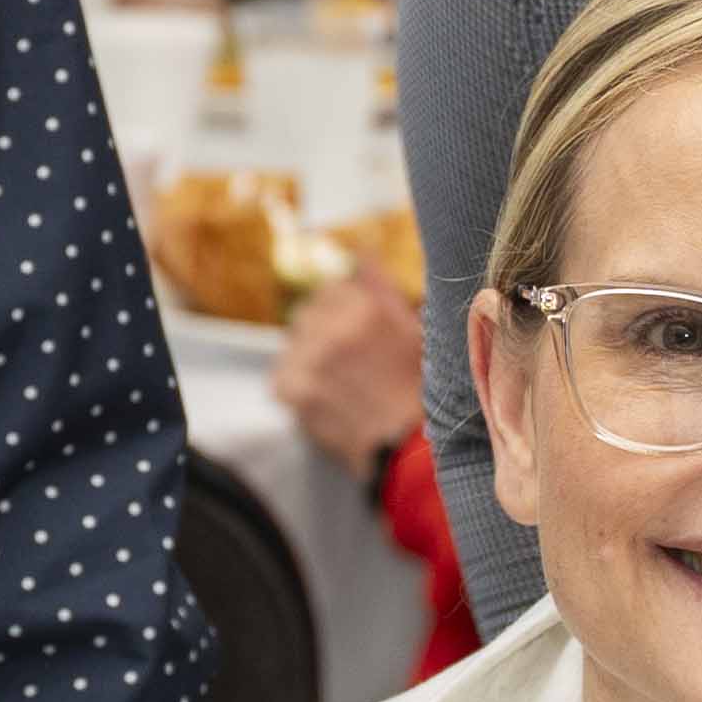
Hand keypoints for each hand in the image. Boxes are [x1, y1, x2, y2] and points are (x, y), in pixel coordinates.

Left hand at [272, 268, 423, 479]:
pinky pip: (281, 377)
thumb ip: (381, 289)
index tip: (348, 330)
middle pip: (306, 314)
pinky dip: (296, 388)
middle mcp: (336, 326)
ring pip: (293, 346)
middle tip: (342, 361)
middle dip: (320, 332)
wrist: (408, 450)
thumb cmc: (420, 391)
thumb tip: (363, 252)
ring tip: (335, 385)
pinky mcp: (294, 390)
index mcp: (368, 307)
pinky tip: (322, 401)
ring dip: (307, 360)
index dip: (338, 309)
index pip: (331, 288)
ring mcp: (312, 358)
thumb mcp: (415, 331)